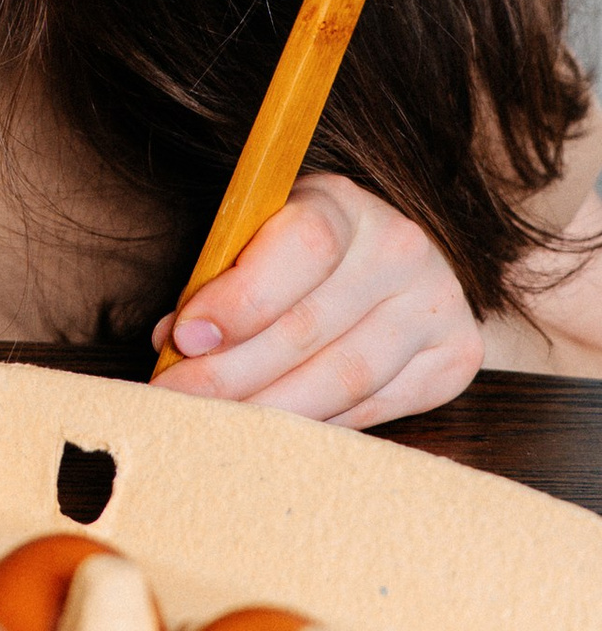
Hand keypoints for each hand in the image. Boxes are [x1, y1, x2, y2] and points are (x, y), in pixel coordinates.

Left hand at [149, 173, 482, 426]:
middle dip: (230, 373)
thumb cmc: (293, 253)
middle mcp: (401, 249)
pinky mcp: (455, 358)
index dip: (241, 298)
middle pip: (310, 327)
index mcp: (342, 202)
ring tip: (214, 422)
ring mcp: (437, 305)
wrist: (386, 263)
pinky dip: (317, 423)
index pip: (303, 246)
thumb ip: (219, 277)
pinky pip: (374, 408)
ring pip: (343, 379)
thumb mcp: (252, 236)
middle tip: (175, 399)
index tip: (185, 339)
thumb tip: (176, 344)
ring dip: (268, 410)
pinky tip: (273, 428)